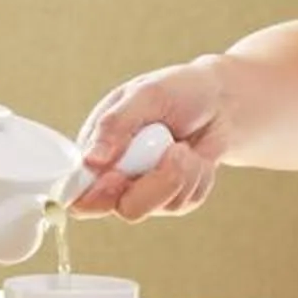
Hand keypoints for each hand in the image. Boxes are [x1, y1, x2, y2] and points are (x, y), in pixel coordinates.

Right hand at [64, 60, 231, 219]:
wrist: (220, 102)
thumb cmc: (178, 90)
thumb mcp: (145, 95)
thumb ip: (115, 125)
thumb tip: (91, 161)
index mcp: (96, 149)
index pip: (78, 189)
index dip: (94, 193)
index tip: (118, 177)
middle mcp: (116, 175)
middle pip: (123, 207)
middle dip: (155, 182)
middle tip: (175, 150)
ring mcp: (145, 189)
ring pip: (157, 207)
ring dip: (181, 175)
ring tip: (184, 146)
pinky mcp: (173, 198)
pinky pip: (184, 203)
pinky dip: (197, 178)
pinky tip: (196, 157)